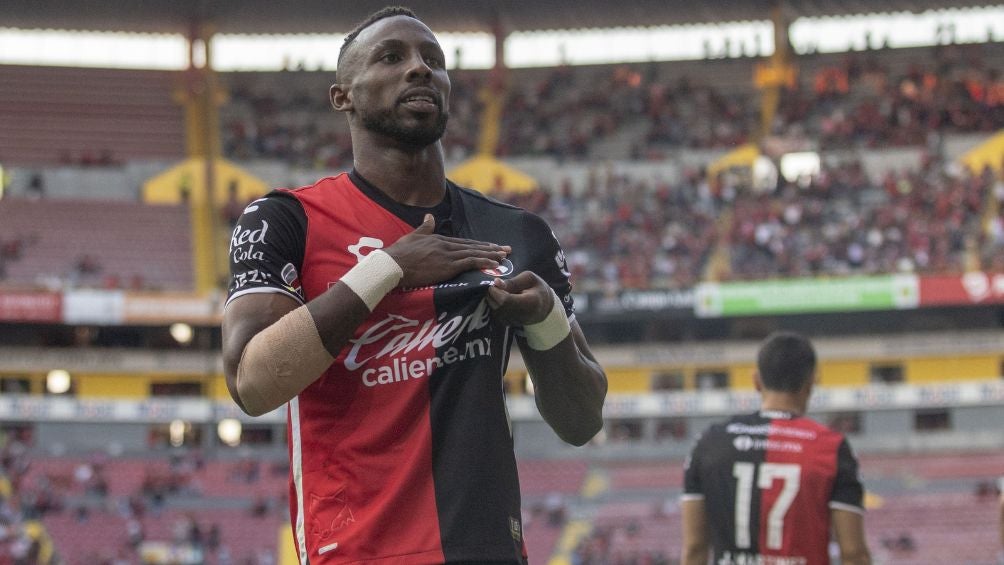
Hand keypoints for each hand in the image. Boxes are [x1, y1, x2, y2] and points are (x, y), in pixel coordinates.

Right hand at [385, 214, 510, 287]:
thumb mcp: (413, 237)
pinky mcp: (448, 265)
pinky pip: (471, 262)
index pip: (463, 242)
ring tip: (504, 256)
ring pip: (475, 253)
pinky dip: (484, 262)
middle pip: (473, 246)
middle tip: (506, 249)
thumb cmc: (399, 254)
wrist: (393, 264)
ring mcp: (448, 255)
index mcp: (438, 239)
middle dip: (491, 248)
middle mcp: (446, 245)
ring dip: (491, 255)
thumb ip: (424, 227)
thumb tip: (430, 216)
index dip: (478, 244)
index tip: (490, 246)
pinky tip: (494, 264)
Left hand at [486, 271, 553, 325]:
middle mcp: (523, 316)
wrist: (544, 306)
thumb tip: (496, 282)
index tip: (495, 284)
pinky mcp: (510, 325)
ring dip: (492, 301)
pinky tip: (501, 300)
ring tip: (499, 293)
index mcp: (530, 302)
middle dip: (492, 296)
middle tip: (496, 287)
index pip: (505, 301)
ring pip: (495, 312)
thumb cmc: (536, 289)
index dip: (496, 292)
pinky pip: (496, 316)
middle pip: (498, 307)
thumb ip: (512, 281)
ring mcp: (516, 322)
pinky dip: (495, 307)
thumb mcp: (528, 278)